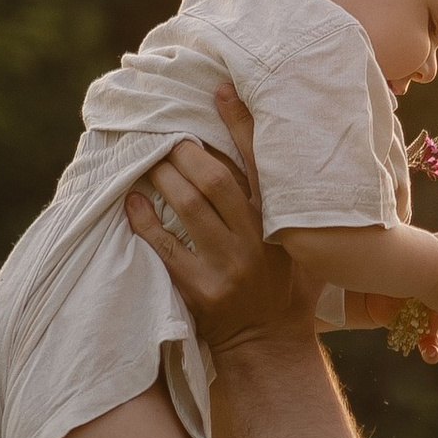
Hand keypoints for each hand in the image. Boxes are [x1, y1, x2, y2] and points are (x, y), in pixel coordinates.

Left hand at [126, 94, 302, 351]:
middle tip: (168, 138)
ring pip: (187, 205)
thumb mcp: (303, 248)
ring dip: (162, 176)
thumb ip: (294, 211)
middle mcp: (256, 242)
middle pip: (213, 179)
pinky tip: (133, 201)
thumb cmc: (287, 290)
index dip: (239, 124)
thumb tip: (288, 159)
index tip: (219, 91)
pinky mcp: (200, 289)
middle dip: (184, 151)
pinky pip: (164, 245)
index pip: (259, 165)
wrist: (270, 346)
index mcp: (281, 225)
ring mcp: (227, 266)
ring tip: (149, 162)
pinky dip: (144, 219)